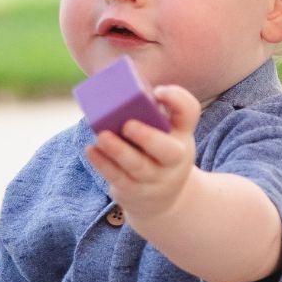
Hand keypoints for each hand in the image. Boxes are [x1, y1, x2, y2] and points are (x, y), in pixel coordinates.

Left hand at [84, 84, 202, 223]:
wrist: (163, 199)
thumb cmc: (156, 152)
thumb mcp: (164, 133)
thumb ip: (147, 111)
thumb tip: (113, 82)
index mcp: (182, 133)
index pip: (189, 112)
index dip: (177, 100)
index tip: (158, 92)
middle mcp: (175, 158)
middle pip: (168, 151)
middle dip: (148, 137)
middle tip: (128, 125)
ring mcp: (155, 178)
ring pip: (139, 167)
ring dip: (119, 151)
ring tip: (101, 136)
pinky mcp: (134, 190)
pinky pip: (118, 178)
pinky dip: (103, 164)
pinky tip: (91, 150)